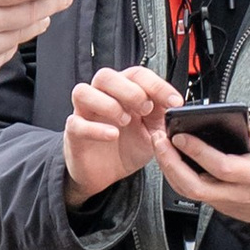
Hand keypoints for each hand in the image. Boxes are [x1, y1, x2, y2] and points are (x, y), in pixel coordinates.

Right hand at [64, 63, 179, 205]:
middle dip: (129, 90)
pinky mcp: (74, 133)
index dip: (157, 85)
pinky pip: (76, 123)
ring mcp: (85, 113)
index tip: (175, 101)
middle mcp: (102, 97)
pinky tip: (112, 135)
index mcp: (123, 92)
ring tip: (125, 120)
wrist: (107, 175)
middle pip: (106, 76)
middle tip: (146, 108)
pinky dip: (96, 128)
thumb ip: (162, 117)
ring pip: (83, 91)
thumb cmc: (126, 148)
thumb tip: (175, 105)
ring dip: (108, 103)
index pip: (137, 75)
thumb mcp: (153, 132)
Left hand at [153, 113, 249, 235]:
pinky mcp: (220, 206)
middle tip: (160, 141)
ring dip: (170, 170)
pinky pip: (193, 194)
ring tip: (161, 147)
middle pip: (195, 186)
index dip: (198, 151)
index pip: (221, 166)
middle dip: (171, 164)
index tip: (181, 135)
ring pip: (189, 192)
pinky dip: (178, 177)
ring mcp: (226, 202)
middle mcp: (238, 193)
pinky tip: (172, 160)